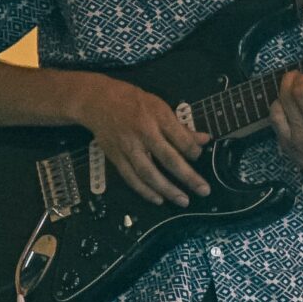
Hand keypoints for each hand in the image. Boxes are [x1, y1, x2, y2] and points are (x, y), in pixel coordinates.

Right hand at [69, 74, 209, 207]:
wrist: (97, 101)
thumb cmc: (133, 102)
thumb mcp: (160, 106)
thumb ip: (181, 127)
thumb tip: (205, 140)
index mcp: (157, 117)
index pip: (180, 138)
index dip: (193, 151)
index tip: (200, 157)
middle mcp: (143, 133)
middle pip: (168, 158)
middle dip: (187, 176)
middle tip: (203, 190)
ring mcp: (128, 147)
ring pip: (148, 173)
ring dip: (167, 189)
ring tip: (183, 200)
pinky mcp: (115, 157)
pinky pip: (131, 178)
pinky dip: (145, 191)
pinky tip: (159, 199)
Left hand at [271, 43, 302, 194]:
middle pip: (300, 89)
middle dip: (299, 75)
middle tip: (302, 74)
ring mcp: (301, 136)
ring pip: (285, 99)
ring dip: (287, 85)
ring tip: (293, 83)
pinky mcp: (288, 143)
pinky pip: (275, 116)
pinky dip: (278, 103)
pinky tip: (285, 101)